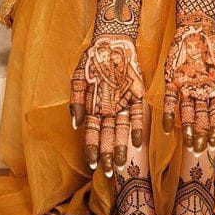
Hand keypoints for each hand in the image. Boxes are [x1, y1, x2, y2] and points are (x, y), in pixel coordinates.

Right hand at [69, 33, 144, 176]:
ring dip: (122, 146)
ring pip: (122, 129)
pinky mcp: (136, 95)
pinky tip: (137, 142)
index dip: (92, 148)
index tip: (93, 164)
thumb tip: (76, 124)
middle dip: (107, 155)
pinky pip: (137, 114)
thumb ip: (76, 101)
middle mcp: (108, 109)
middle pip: (107, 136)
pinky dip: (136, 127)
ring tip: (123, 163)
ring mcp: (123, 103)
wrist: (111, 41)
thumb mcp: (79, 78)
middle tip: (110, 173)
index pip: (92, 133)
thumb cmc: (92, 60)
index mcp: (93, 107)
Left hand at [162, 23, 214, 154]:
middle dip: (200, 133)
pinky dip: (168, 114)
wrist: (197, 28)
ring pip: (186, 112)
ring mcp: (186, 88)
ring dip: (186, 127)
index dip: (214, 128)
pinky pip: (169, 101)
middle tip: (198, 149)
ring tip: (187, 142)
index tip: (213, 143)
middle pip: (200, 117)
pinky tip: (167, 128)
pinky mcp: (171, 82)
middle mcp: (201, 93)